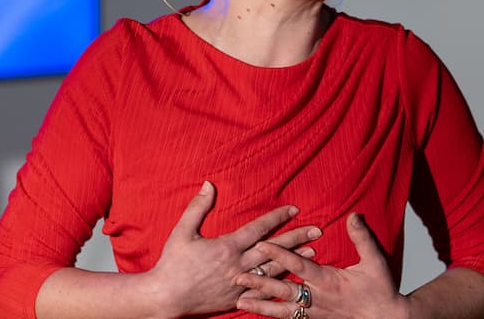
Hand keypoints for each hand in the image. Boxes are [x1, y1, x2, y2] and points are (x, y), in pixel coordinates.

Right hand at [147, 181, 321, 316]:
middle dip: (296, 237)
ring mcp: (240, 284)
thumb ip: (198, 207)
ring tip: (313, 251)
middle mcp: (238, 266)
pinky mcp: (237, 299)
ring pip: (274, 270)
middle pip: (273, 249)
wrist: (166, 296)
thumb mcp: (182, 231)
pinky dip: (281, 283)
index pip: (258, 229)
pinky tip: (293, 278)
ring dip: (295, 260)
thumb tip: (209, 184)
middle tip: (317, 230)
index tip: (294, 209)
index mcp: (226, 247)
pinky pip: (265, 291)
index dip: (277, 218)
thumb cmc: (172, 263)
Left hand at [234, 213, 409, 318]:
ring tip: (240, 301)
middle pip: (283, 290)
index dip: (280, 254)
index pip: (299, 266)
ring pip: (283, 310)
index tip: (261, 244)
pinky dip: (273, 316)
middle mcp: (318, 298)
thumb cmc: (382, 291)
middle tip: (238, 277)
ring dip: (261, 305)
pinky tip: (258, 314)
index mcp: (329, 282)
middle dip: (260, 284)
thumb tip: (353, 215)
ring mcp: (315, 312)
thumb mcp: (376, 262)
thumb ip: (362, 238)